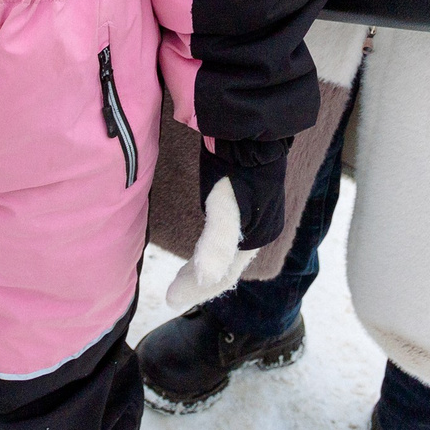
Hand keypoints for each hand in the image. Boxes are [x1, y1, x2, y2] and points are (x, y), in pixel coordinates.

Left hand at [165, 179, 259, 308]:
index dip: (197, 291)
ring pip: (227, 256)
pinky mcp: (244, 204)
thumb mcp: (223, 207)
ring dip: (206, 270)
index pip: (223, 277)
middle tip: (174, 295)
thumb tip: (205, 278)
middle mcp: (258, 233)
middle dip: (200, 284)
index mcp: (256, 239)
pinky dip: (211, 253)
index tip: (171, 300)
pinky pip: (226, 240)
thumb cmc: (235, 168)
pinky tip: (201, 251)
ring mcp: (253, 219)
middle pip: (226, 270)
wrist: (250, 130)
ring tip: (184, 279)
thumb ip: (215, 244)